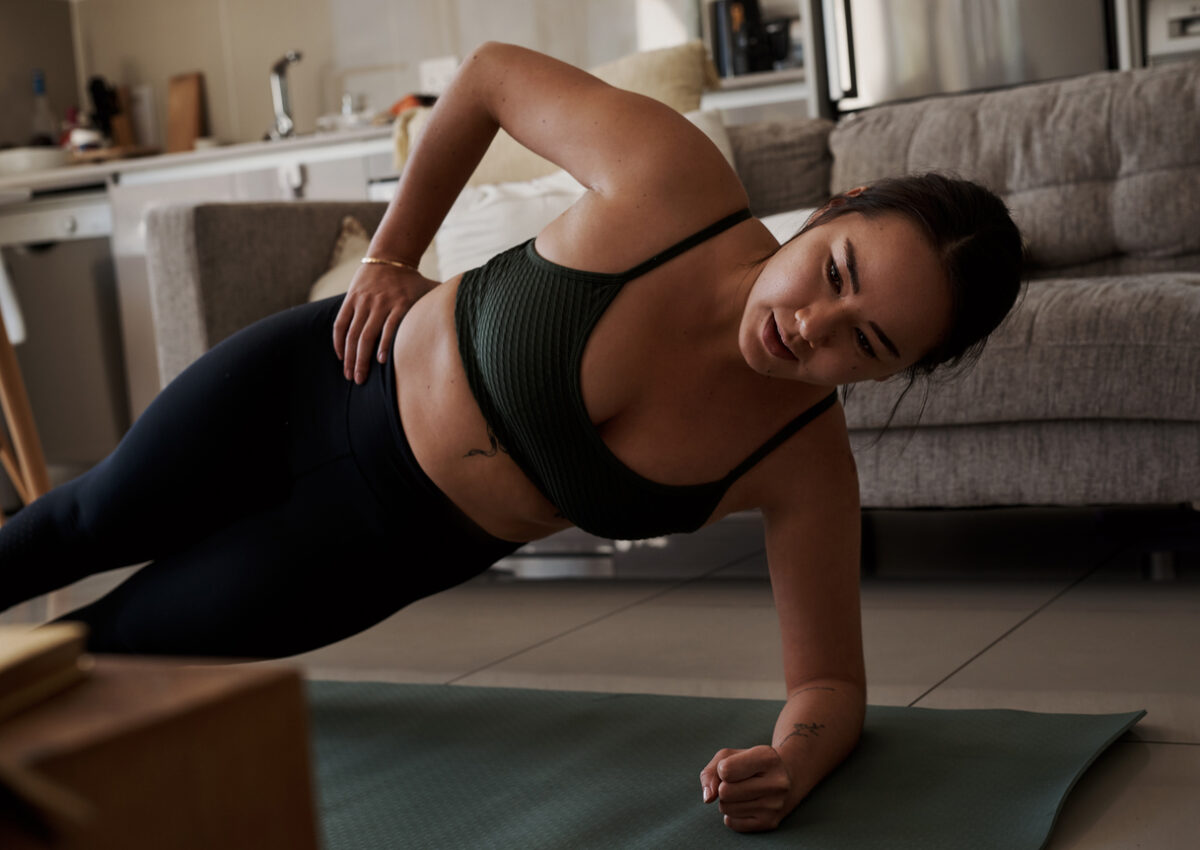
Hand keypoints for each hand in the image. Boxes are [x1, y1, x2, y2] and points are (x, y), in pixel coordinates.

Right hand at [333, 262, 435, 382]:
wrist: (389, 257)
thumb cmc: (413, 281)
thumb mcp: (430, 290)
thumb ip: (444, 304)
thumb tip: (469, 317)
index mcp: (400, 303)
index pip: (390, 326)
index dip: (385, 345)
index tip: (381, 363)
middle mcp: (380, 303)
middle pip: (366, 335)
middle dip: (361, 361)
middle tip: (360, 381)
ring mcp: (363, 301)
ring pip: (352, 332)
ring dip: (349, 356)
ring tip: (350, 375)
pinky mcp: (351, 299)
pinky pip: (341, 322)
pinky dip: (339, 340)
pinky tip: (341, 356)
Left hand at [700, 745, 795, 832]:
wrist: (787, 777)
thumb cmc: (751, 763)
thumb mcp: (730, 756)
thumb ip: (711, 771)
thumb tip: (708, 798)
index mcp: (768, 759)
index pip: (725, 770)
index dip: (722, 769)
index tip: (734, 767)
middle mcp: (776, 783)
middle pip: (724, 792)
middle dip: (723, 787)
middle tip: (738, 782)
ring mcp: (774, 805)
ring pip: (726, 808)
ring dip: (727, 801)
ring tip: (744, 792)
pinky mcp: (770, 823)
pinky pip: (732, 822)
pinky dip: (732, 814)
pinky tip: (746, 804)